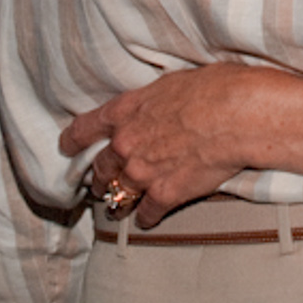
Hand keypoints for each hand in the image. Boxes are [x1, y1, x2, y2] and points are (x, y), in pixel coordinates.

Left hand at [60, 62, 273, 226]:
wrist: (236, 114)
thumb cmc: (214, 88)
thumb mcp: (173, 83)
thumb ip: (154, 101)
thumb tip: (157, 106)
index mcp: (126, 111)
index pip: (86, 128)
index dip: (73, 140)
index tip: (67, 147)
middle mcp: (126, 144)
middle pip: (100, 167)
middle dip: (98, 176)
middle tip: (99, 183)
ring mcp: (142, 173)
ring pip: (117, 194)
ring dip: (117, 200)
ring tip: (118, 206)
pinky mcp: (165, 195)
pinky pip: (146, 213)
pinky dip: (146, 217)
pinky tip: (147, 219)